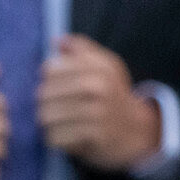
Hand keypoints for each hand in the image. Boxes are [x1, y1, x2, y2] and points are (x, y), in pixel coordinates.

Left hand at [38, 34, 160, 170]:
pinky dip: (55, 138)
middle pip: (45, 93)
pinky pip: (57, 137)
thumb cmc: (114, 94)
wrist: (136, 130)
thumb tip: (55, 40)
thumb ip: (82, 49)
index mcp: (99, 67)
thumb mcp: (105, 66)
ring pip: (47, 116)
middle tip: (50, 107)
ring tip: (55, 121)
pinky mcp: (94, 137)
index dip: (48, 78)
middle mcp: (99, 88)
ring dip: (47, 122)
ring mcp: (98, 113)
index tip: (54, 84)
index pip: (51, 69)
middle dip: (43, 102)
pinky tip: (63, 136)